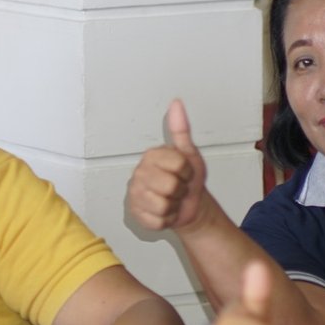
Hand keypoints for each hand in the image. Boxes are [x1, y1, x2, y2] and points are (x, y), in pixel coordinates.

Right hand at [127, 99, 210, 232]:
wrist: (189, 205)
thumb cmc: (188, 179)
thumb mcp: (189, 153)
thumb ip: (181, 129)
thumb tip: (176, 103)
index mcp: (151, 156)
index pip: (178, 165)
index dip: (187, 172)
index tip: (185, 173)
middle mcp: (138, 173)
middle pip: (170, 187)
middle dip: (180, 191)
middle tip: (178, 188)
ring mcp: (135, 194)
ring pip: (163, 206)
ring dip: (174, 206)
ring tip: (172, 200)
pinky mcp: (136, 214)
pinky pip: (158, 221)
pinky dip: (167, 220)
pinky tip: (166, 212)